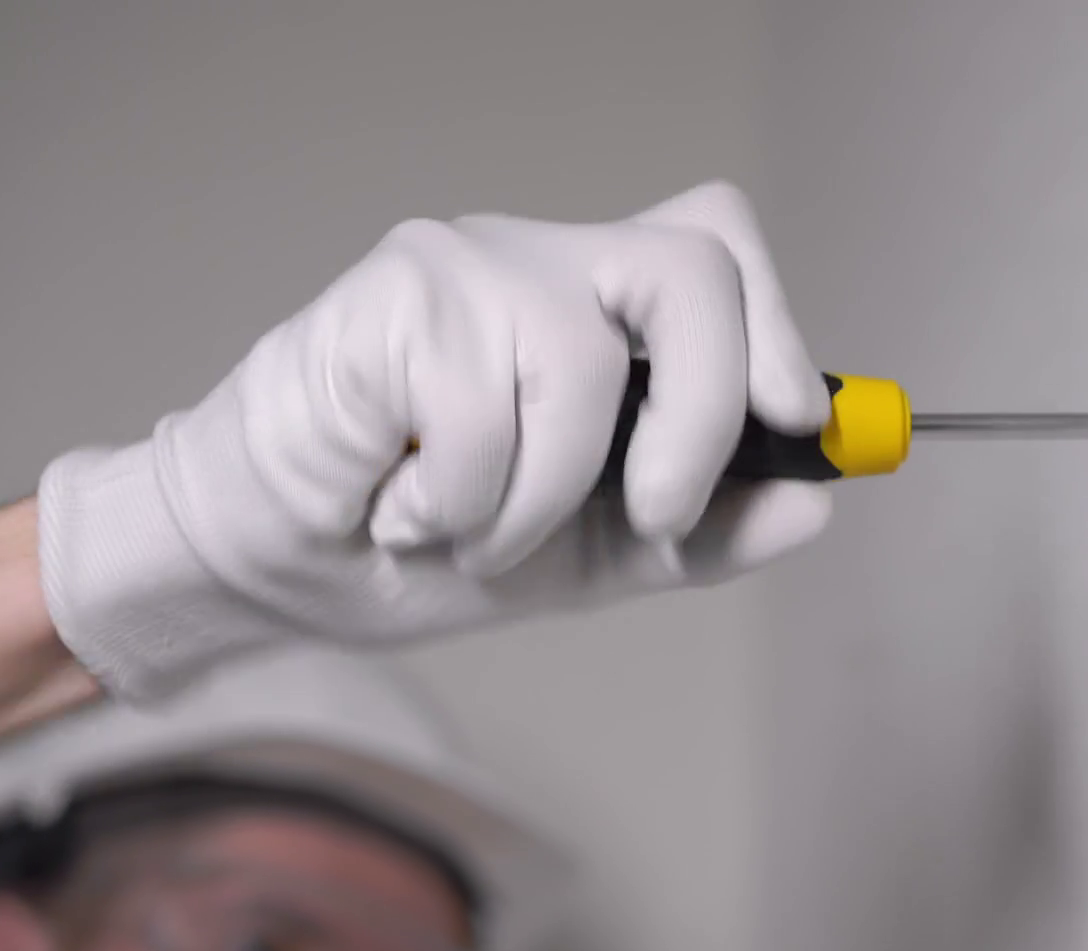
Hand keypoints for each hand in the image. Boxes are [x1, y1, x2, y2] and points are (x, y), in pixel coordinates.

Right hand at [38, 181, 833, 698]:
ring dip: (534, 500)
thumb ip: (697, 533)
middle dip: (702, 410)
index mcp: (599, 313)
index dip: (778, 325)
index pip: (715, 246)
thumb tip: (815, 506)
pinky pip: (481, 407)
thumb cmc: (420, 543)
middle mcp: (544, 265)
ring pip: (581, 362)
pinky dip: (456, 499)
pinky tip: (399, 503)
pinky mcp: (393, 292)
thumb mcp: (585, 559)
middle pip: (690, 263)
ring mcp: (469, 266)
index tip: (798, 426)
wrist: (272, 567)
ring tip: (465, 527)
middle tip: (653, 511)